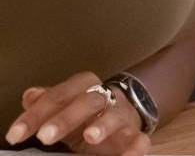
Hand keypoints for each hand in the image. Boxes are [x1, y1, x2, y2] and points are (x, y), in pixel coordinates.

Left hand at [8, 74, 150, 154]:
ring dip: (103, 125)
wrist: (125, 112)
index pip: (57, 95)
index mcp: (82, 87)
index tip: (15, 134)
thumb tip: (31, 96)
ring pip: (115, 115)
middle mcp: (104, 97)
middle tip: (45, 136)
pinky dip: (135, 148)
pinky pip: (140, 139)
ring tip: (90, 136)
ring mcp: (121, 115)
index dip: (35, 114)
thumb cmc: (86, 113)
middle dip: (65, 118)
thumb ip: (47, 102)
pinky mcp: (136, 134)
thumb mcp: (64, 105)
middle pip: (87, 101)